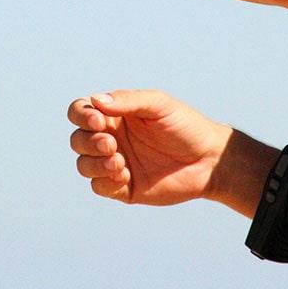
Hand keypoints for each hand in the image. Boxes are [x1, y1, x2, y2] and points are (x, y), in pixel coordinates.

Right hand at [67, 89, 234, 206]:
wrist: (209, 160)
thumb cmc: (185, 126)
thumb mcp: (159, 105)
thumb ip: (128, 101)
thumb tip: (95, 100)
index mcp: (115, 115)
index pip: (80, 111)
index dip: (81, 116)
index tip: (99, 121)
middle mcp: (111, 138)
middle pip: (78, 140)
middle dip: (88, 142)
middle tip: (111, 144)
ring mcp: (115, 164)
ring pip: (83, 165)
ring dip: (94, 163)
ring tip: (120, 163)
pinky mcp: (123, 188)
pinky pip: (99, 187)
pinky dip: (105, 181)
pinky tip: (125, 175)